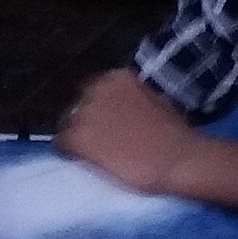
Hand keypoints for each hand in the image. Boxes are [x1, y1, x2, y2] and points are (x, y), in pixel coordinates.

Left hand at [58, 70, 237, 206]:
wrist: (176, 158)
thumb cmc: (175, 134)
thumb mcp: (155, 102)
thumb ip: (133, 99)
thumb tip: (122, 108)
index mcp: (117, 77)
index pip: (94, 90)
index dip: (99, 109)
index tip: (106, 124)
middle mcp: (96, 89)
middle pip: (78, 106)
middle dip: (87, 121)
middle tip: (102, 141)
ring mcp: (84, 112)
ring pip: (68, 125)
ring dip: (79, 137)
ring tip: (96, 153)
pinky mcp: (77, 137)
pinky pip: (61, 144)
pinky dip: (71, 153)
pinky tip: (87, 162)